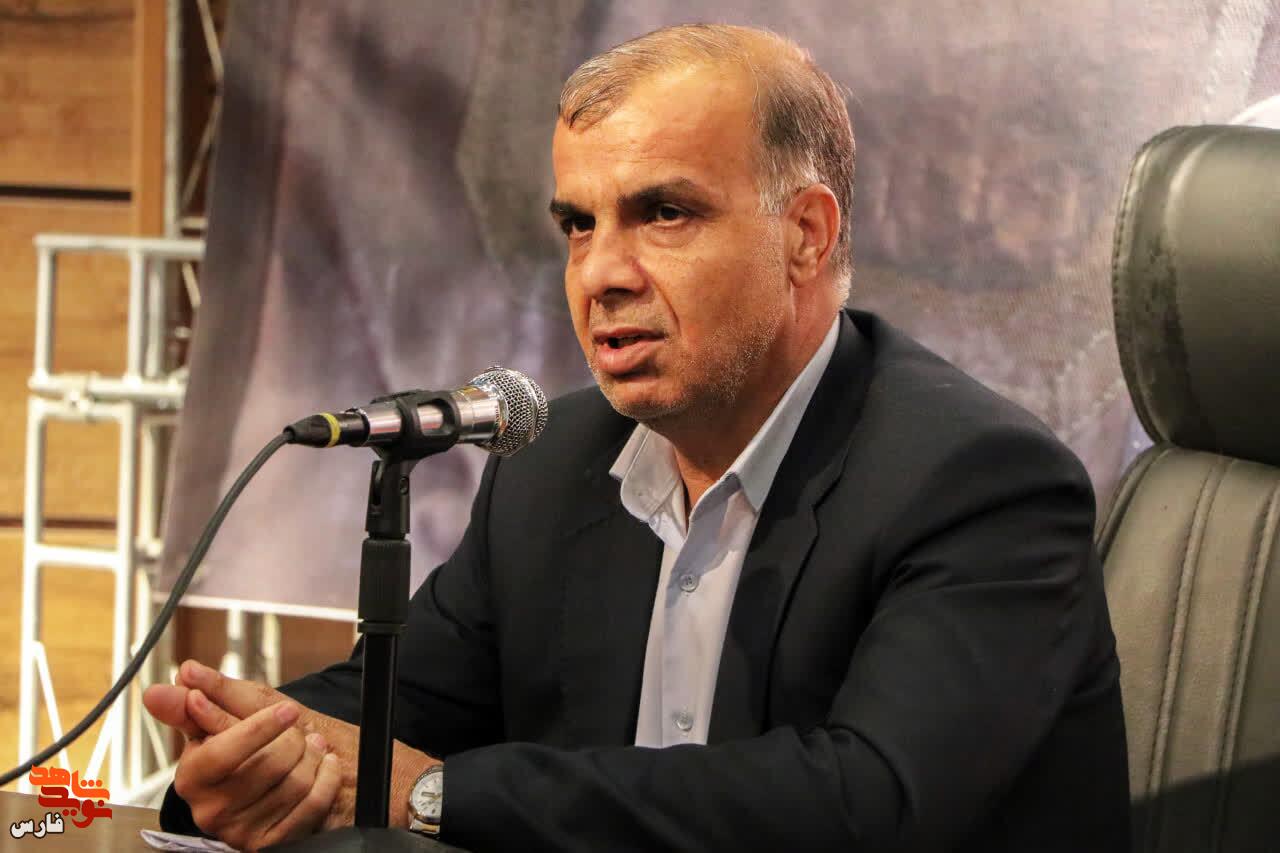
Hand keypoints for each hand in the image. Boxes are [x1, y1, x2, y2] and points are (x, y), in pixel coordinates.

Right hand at [144, 660, 439, 837]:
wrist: (289, 778)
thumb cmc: (257, 744)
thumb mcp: (235, 716)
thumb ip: (208, 698)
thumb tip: (175, 679)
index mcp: (193, 776)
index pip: (222, 751)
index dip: (259, 728)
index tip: (287, 710)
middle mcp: (210, 811)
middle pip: (269, 765)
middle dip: (295, 740)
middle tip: (299, 732)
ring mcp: (240, 831)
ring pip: (294, 784)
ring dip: (314, 757)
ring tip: (311, 749)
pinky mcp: (270, 843)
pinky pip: (311, 805)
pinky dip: (328, 778)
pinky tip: (325, 767)